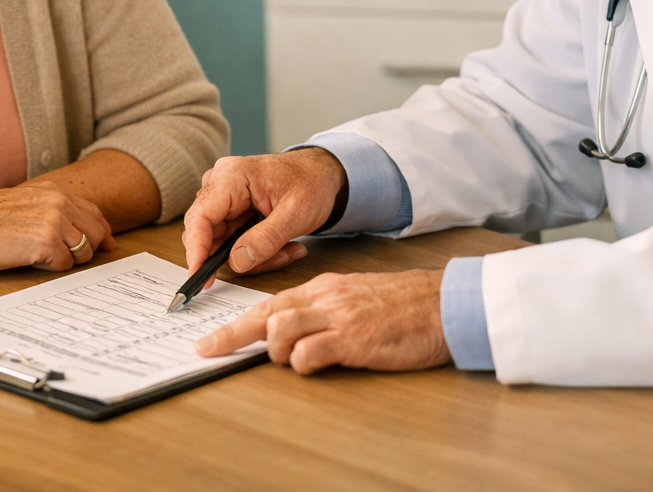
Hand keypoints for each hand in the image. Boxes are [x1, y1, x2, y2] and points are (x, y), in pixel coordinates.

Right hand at [0, 182, 116, 271]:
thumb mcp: (22, 201)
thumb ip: (49, 209)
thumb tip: (71, 227)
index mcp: (54, 191)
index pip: (93, 212)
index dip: (102, 231)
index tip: (107, 244)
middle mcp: (59, 203)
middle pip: (96, 232)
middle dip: (89, 249)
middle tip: (74, 259)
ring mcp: (55, 222)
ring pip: (84, 250)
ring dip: (69, 259)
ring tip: (45, 258)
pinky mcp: (47, 243)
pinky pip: (66, 264)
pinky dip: (53, 268)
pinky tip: (34, 262)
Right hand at [183, 149, 347, 279]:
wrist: (323, 173)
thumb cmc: (312, 182)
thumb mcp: (296, 213)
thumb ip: (266, 239)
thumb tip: (236, 262)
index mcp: (232, 176)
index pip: (200, 216)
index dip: (196, 249)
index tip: (200, 276)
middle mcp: (220, 184)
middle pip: (208, 234)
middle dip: (239, 256)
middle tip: (274, 260)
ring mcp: (224, 198)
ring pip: (221, 243)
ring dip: (253, 256)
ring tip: (287, 250)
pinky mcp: (231, 210)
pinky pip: (233, 242)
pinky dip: (256, 251)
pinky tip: (282, 246)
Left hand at [195, 270, 449, 373]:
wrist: (445, 304)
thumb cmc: (407, 305)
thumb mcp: (358, 298)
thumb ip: (326, 310)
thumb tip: (296, 331)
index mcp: (325, 287)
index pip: (270, 302)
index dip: (237, 322)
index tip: (212, 339)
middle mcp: (326, 298)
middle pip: (265, 313)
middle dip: (231, 335)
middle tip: (207, 351)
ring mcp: (338, 317)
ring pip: (280, 329)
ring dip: (275, 351)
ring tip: (291, 359)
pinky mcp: (353, 339)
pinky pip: (309, 354)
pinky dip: (303, 364)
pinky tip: (318, 365)